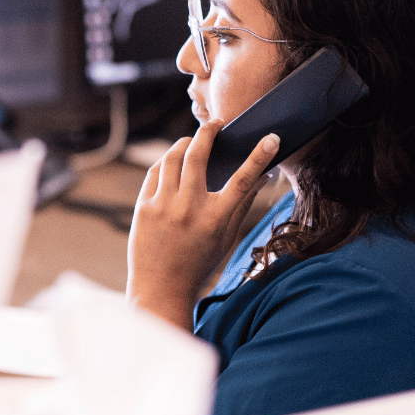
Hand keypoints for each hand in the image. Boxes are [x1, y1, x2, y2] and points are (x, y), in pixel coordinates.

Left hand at [126, 120, 278, 329]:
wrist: (160, 289)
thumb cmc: (198, 265)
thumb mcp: (226, 240)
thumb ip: (241, 206)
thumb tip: (262, 177)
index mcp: (216, 220)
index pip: (243, 180)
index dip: (259, 157)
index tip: (271, 138)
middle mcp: (189, 209)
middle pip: (198, 155)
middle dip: (208, 132)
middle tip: (214, 124)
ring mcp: (163, 206)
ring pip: (172, 158)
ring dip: (184, 143)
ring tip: (193, 141)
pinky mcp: (143, 207)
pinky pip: (155, 172)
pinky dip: (166, 163)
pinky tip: (173, 161)